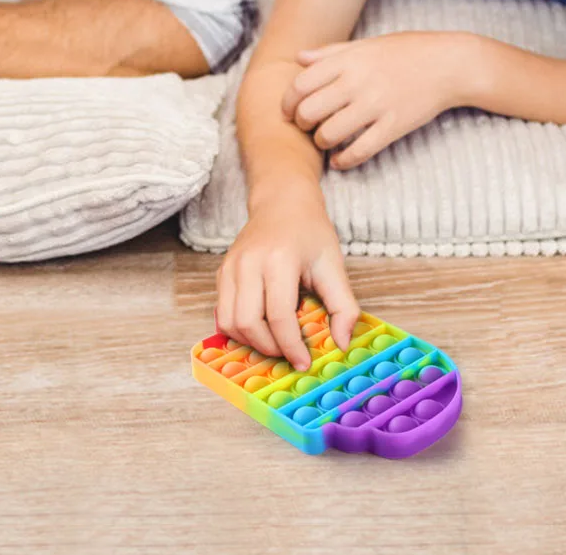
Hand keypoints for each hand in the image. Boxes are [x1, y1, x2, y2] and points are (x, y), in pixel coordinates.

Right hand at [215, 181, 359, 370]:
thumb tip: (342, 343)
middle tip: (289, 353)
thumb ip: (343, 305)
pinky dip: (239, 328)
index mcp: (279, 259)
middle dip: (270, 347)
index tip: (304, 363)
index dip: (292, 346)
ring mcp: (230, 267)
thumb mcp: (333, 264)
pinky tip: (260, 328)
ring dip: (251, 341)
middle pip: (248, 322)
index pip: (279, 315)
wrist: (282, 201)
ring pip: (229, 322)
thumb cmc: (310, 231)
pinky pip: (222, 312)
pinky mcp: (222, 273)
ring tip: (275, 342)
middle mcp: (248, 263)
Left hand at [281, 31, 465, 169]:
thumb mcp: (366, 44)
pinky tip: (340, 160)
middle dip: (301, 124)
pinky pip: (359, 151)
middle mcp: (358, 82)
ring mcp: (376, 105)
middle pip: (309, 112)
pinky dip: (343, 160)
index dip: (287, 102)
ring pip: (329, 135)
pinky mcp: (393, 126)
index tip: (289, 110)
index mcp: (348, 60)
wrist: (449, 64)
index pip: (300, 84)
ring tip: (325, 140)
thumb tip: (298, 58)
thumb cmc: (406, 51)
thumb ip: (330, 53)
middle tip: (306, 126)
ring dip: (320, 142)